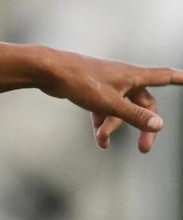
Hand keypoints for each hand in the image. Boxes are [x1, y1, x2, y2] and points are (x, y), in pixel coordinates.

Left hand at [41, 50, 182, 152]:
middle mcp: (124, 78)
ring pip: (120, 109)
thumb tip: (159, 125)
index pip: (164, 76)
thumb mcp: (110, 103)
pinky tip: (99, 138)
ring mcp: (108, 84)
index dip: (178, 78)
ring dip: (114, 126)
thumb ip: (134, 116)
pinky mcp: (93, 90)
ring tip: (102, 142)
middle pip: (142, 104)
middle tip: (144, 149)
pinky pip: (104, 109)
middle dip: (142, 126)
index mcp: (133, 76)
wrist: (49, 71)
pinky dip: (102, 122)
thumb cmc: (81, 82)